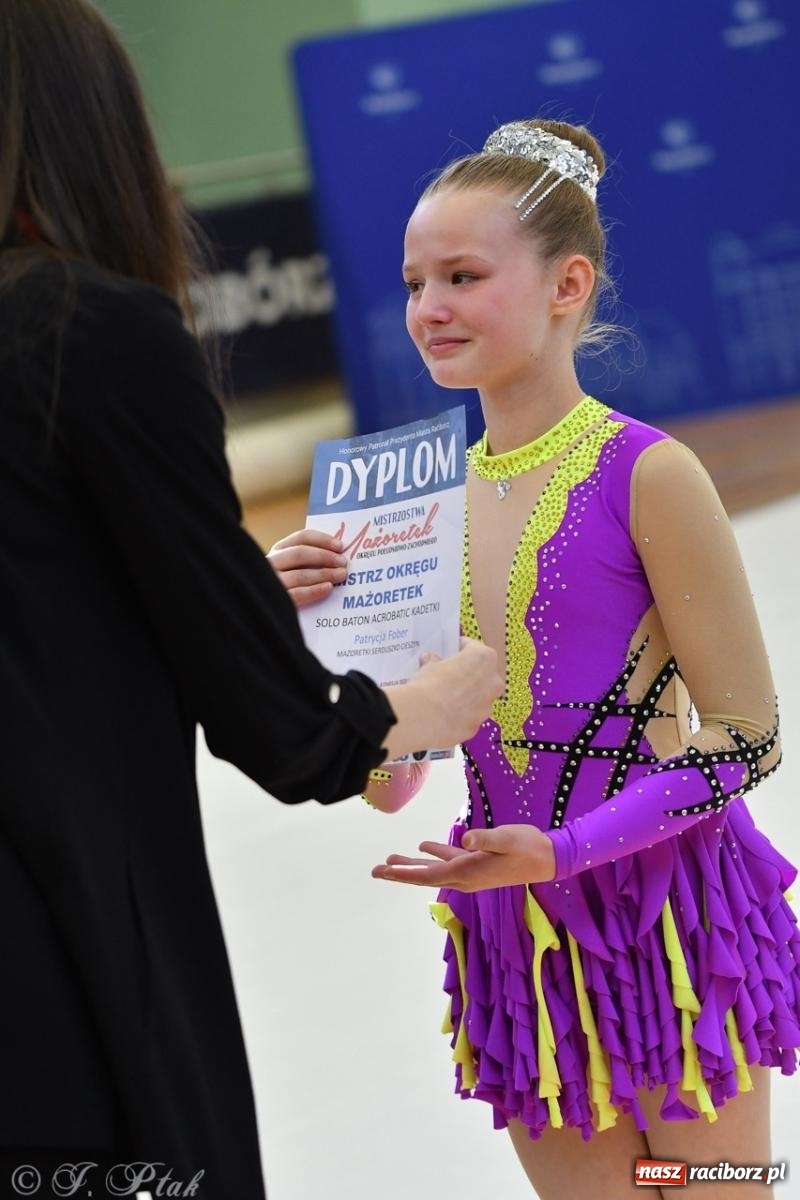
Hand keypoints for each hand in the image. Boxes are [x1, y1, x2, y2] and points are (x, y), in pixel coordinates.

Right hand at [267, 529, 347, 607]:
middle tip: (343, 563)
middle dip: (324, 556)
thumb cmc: (294, 586)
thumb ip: (311, 559)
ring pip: (299, 575)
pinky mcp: (276, 601)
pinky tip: (328, 588)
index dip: (322, 540)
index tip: (340, 546)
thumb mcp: (296, 568)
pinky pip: (297, 594)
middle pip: (299, 554)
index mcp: (279, 551)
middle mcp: (272, 563)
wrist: (277, 615)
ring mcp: (272, 583)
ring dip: (323, 574)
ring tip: (340, 575)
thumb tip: (338, 552)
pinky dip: (314, 590)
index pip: (301, 538)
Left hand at [371, 824, 555, 890]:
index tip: (386, 871)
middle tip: (375, 871)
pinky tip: (423, 847)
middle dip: (400, 874)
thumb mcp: (507, 838)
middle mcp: (465, 876)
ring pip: (434, 870)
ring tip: (390, 860)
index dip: (406, 873)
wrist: (548, 859)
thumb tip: (466, 838)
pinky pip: (448, 861)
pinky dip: (433, 855)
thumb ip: (486, 838)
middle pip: (425, 877)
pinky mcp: (476, 863)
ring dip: (412, 865)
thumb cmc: (528, 847)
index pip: (429, 875)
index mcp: (468, 871)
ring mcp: (470, 871)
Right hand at [381, 638, 502, 759]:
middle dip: (468, 674)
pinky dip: (460, 714)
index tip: (452, 651)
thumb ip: (434, 662)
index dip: (461, 649)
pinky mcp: (477, 725)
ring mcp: (487, 706)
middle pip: (483, 674)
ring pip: (479, 697)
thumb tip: (430, 660)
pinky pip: (470, 716)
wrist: (425, 716)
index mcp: (483, 658)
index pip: (473, 648)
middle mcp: (492, 681)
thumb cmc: (430, 685)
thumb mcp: (429, 666)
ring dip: (467, 696)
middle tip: (449, 675)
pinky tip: (444, 713)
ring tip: (444, 697)